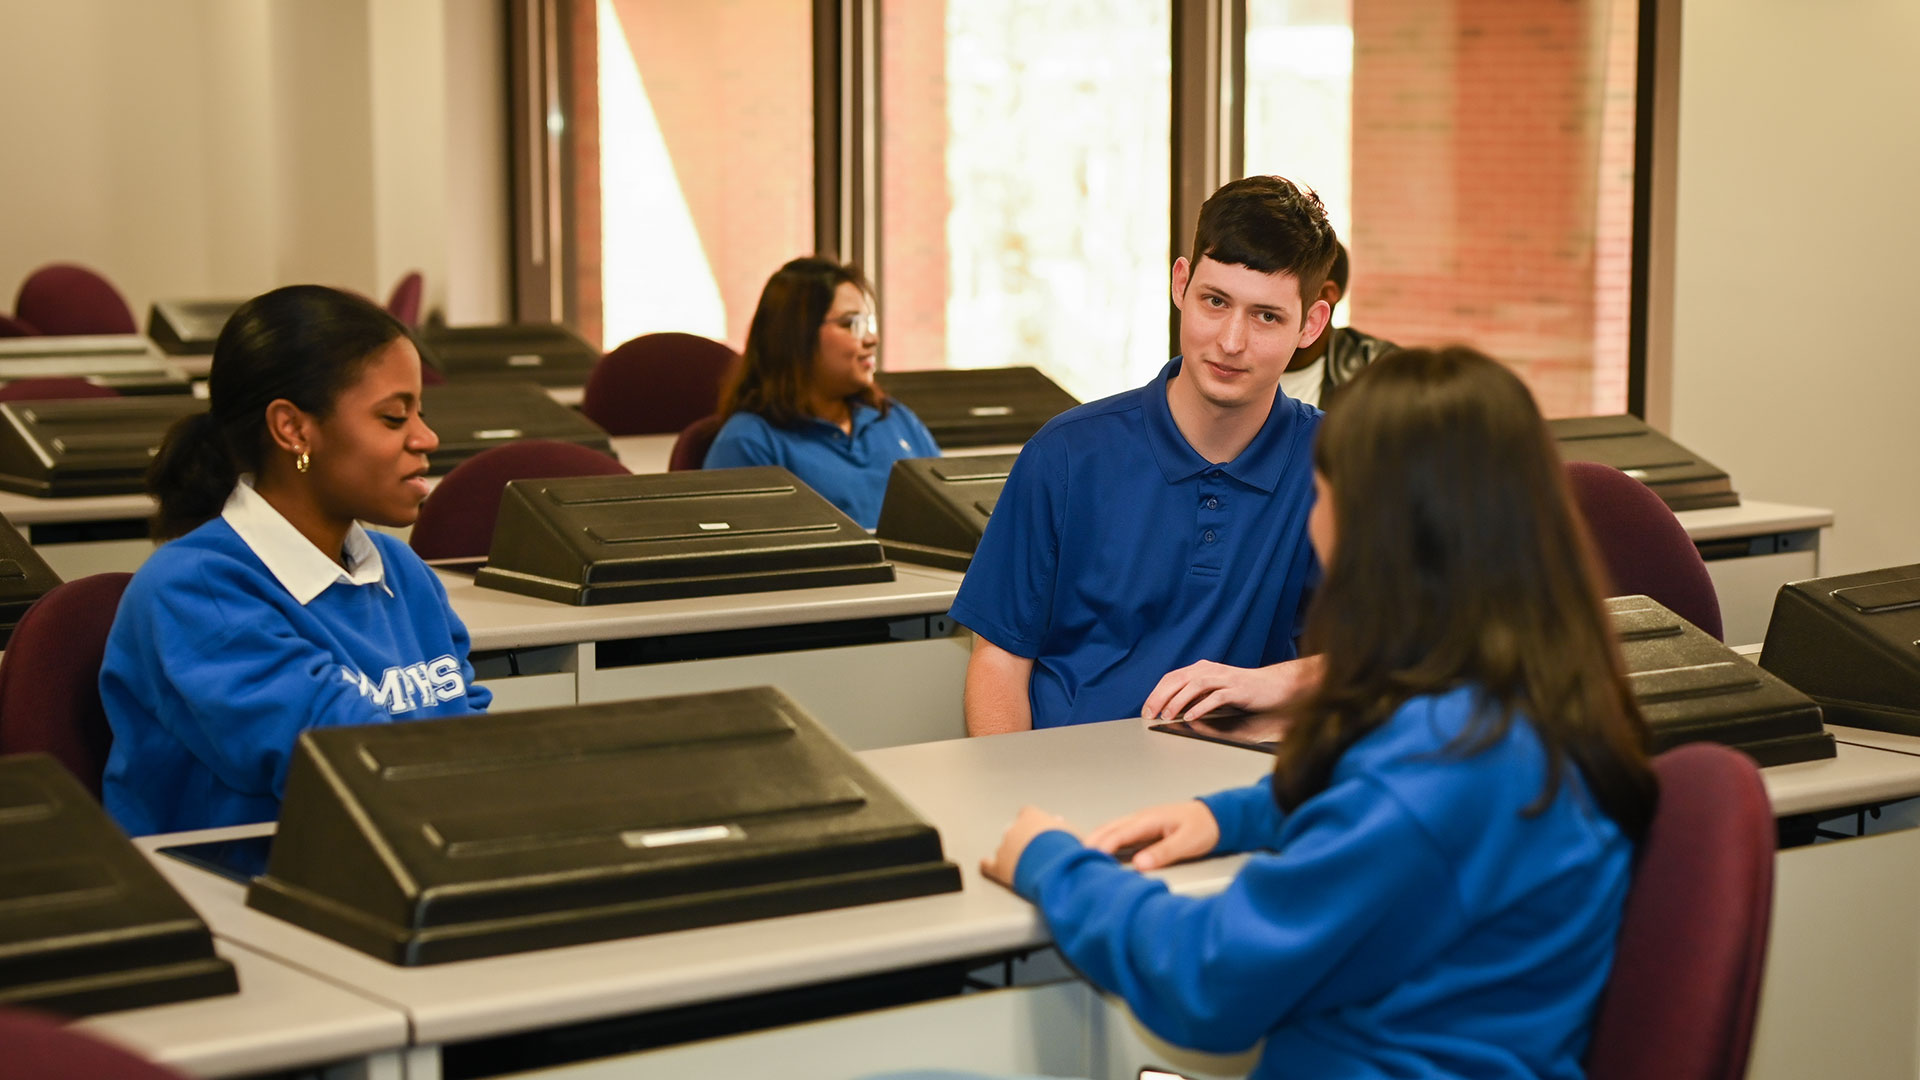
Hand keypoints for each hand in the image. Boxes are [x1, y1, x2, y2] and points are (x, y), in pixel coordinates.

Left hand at [980, 806, 1074, 887]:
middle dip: (1021, 840)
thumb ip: (1062, 827)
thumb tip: (1059, 823)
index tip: (1040, 830)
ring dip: (1011, 855)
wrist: (1056, 866)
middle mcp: (1014, 829)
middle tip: (1035, 851)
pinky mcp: (998, 867)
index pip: (1028, 814)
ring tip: (1022, 866)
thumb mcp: (1072, 832)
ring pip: (1003, 849)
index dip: (1033, 824)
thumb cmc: (1067, 849)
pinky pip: (987, 866)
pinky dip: (989, 867)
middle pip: (1014, 831)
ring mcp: (1004, 848)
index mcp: (1032, 817)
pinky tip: (988, 867)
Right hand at [1084, 800, 1220, 871]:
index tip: (1088, 859)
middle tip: (1073, 859)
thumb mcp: (1188, 842)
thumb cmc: (1203, 828)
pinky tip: (1099, 850)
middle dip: (1090, 842)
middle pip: (1108, 829)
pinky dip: (1105, 840)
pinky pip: (1118, 833)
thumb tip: (1139, 864)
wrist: (1216, 817)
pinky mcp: (1143, 828)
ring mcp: (1140, 822)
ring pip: (1110, 829)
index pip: (1118, 834)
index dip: (1101, 847)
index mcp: (1148, 820)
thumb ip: (1163, 852)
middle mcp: (1140, 818)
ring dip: (1095, 840)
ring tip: (1080, 856)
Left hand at [1142, 655, 1324, 722]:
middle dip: (1161, 697)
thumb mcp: (1214, 691)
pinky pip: (1216, 697)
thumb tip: (1171, 709)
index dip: (1156, 693)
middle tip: (1150, 714)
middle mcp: (1211, 670)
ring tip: (1167, 715)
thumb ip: (1195, 696)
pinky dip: (1201, 706)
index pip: (1172, 678)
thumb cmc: (1242, 691)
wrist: (1274, 686)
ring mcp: (1225, 678)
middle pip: (1179, 680)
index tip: (1146, 709)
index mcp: (1202, 669)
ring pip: (1195, 686)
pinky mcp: (1238, 689)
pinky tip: (1191, 717)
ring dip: (1178, 701)